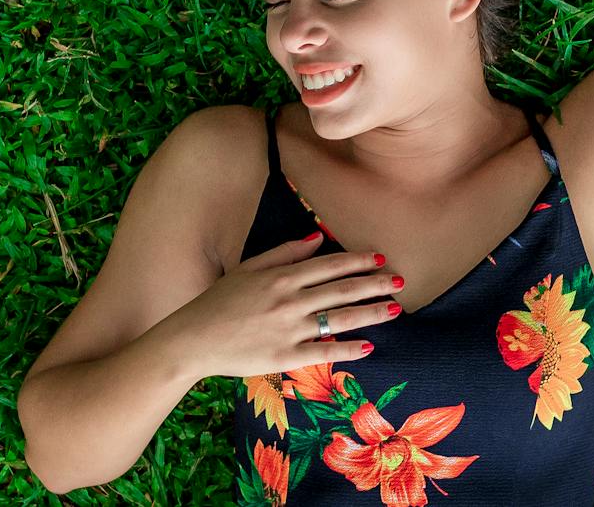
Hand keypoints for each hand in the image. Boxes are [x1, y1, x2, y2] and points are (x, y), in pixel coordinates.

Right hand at [158, 233, 402, 379]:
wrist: (193, 339)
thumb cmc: (219, 301)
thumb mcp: (249, 267)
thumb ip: (284, 252)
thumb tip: (317, 237)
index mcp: (281, 276)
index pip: (329, 265)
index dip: (357, 261)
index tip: (380, 259)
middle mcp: (289, 300)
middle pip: (341, 289)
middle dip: (375, 284)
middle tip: (400, 281)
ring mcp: (289, 329)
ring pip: (339, 318)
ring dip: (370, 312)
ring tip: (394, 309)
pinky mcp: (284, 357)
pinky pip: (323, 352)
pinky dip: (348, 349)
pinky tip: (368, 347)